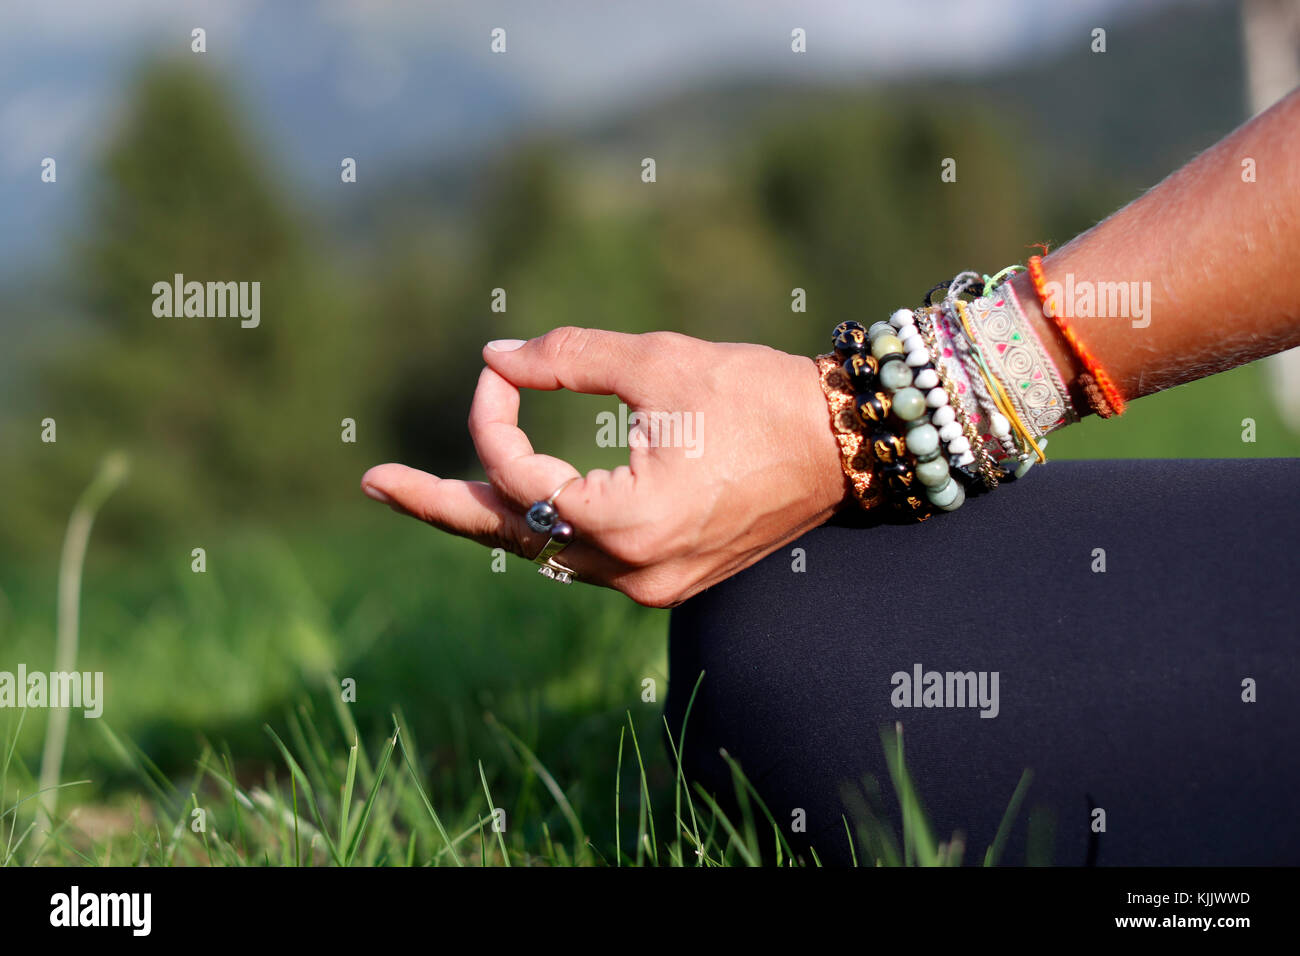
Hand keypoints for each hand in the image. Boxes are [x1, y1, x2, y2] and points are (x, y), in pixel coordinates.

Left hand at [361, 327, 846, 606]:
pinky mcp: (666, 580)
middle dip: (440, 505)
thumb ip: (564, 358)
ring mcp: (650, 586)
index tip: (500, 369)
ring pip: (544, 551)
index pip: (520, 476)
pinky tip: (510, 500)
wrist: (841, 446)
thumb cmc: (757, 396)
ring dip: (491, 514)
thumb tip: (494, 356)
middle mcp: (631, 572)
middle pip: (510, 535)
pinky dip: (544, 523)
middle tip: (374, 484)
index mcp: (626, 522)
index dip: (492, 416)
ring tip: (422, 493)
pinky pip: (581, 556)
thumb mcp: (657, 362)